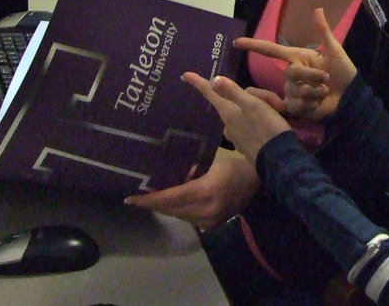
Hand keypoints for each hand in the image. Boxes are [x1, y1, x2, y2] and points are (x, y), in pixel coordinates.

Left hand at [123, 148, 259, 229]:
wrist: (259, 185)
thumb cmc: (237, 167)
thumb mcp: (212, 162)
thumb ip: (191, 170)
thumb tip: (172, 175)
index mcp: (204, 192)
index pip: (169, 198)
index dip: (148, 199)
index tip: (129, 198)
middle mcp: (204, 211)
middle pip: (169, 209)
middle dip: (153, 202)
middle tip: (137, 193)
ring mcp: (207, 222)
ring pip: (177, 214)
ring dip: (164, 205)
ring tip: (152, 194)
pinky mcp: (210, 226)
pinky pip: (186, 217)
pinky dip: (177, 208)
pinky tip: (172, 199)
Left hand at [183, 72, 292, 163]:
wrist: (280, 159)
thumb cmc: (267, 128)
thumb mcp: (252, 105)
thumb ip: (233, 92)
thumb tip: (214, 79)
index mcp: (228, 112)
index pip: (210, 93)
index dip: (198, 82)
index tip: (184, 75)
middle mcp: (229, 124)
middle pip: (237, 100)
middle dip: (259, 96)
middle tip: (278, 104)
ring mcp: (238, 135)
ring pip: (247, 110)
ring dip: (264, 107)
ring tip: (282, 113)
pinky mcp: (248, 143)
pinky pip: (252, 124)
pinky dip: (264, 120)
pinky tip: (276, 123)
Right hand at [235, 8, 357, 120]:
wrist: (350, 95)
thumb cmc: (342, 71)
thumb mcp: (335, 50)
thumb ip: (324, 31)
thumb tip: (317, 9)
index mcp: (298, 57)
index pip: (272, 50)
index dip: (254, 45)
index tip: (237, 42)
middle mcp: (291, 74)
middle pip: (292, 73)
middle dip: (312, 76)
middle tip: (326, 78)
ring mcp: (291, 91)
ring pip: (295, 90)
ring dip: (315, 91)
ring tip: (325, 91)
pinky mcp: (295, 107)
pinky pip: (296, 105)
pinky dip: (311, 103)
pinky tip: (320, 102)